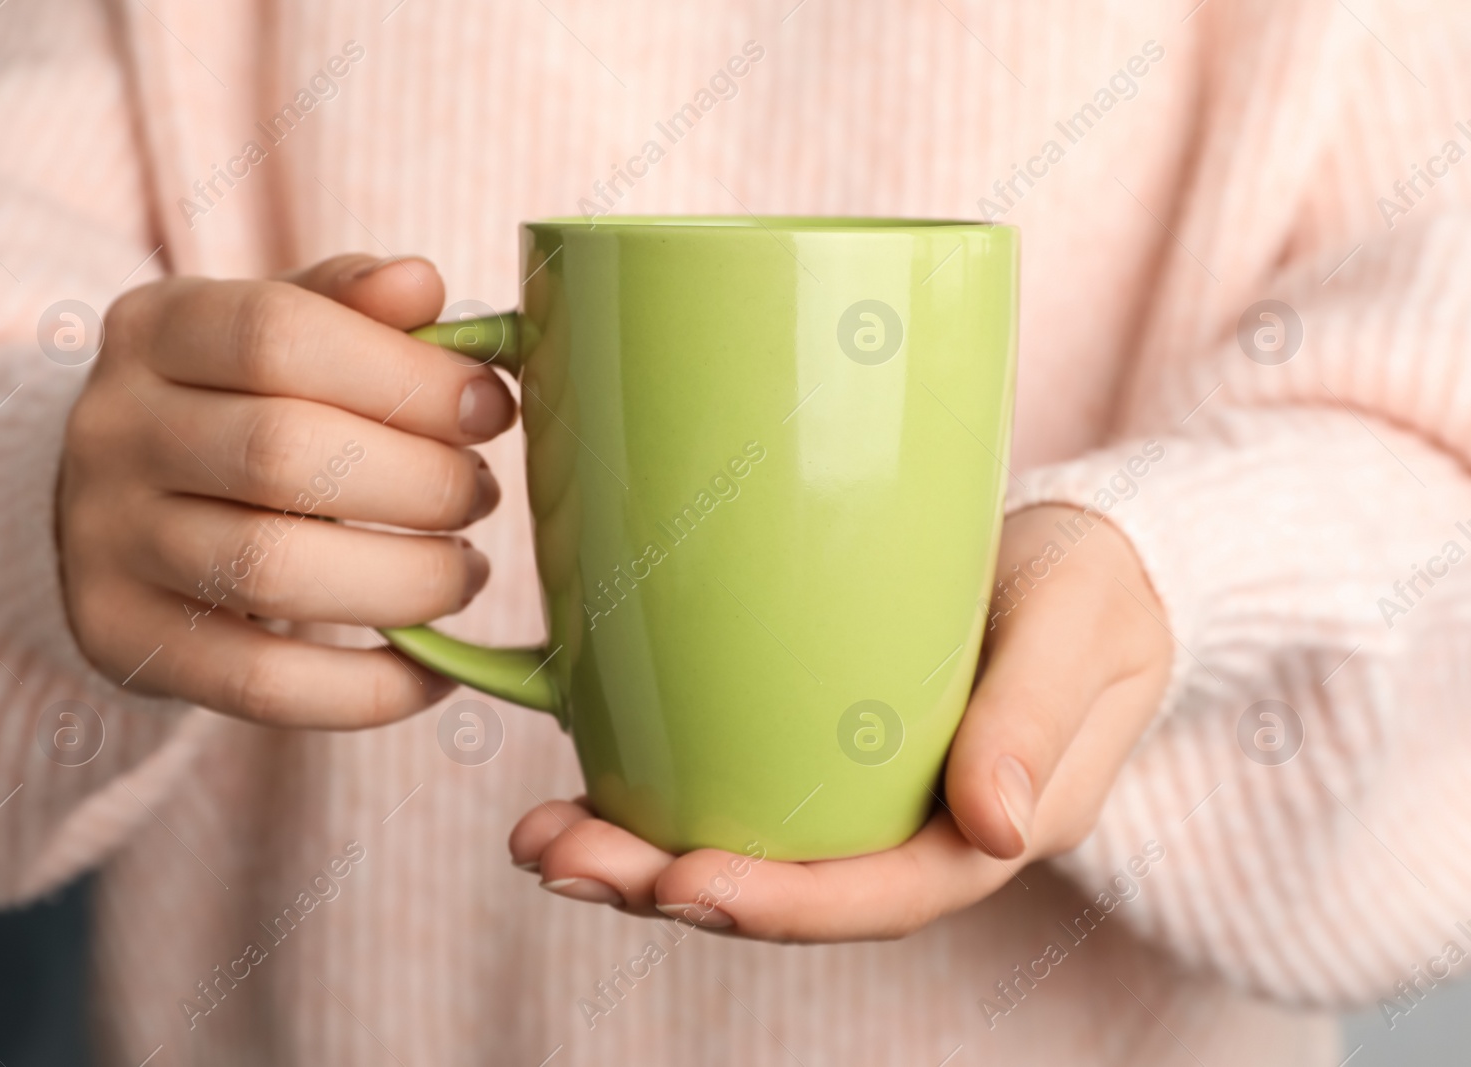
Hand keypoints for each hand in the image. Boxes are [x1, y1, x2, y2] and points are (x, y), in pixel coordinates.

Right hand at [58, 255, 513, 726]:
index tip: (491, 408)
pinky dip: (368, 688)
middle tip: (482, 495)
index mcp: (158, 327)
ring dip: (406, 582)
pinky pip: (260, 683)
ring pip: (271, 571)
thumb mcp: (275, 328)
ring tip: (465, 573)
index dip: (407, 375)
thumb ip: (349, 304)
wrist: (104, 502)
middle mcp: (115, 429)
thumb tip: (423, 284)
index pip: (279, 334)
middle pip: (283, 454)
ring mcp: (106, 542)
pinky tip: (434, 670)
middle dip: (422, 483)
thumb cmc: (235, 402)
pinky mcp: (123, 641)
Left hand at [508, 504, 1171, 940]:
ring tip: (542, 837)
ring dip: (640, 860)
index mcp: (990, 828)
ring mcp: (864, 801)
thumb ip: (1038, 717)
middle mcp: (917, 834)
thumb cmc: (1091, 587)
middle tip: (561, 859)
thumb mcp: (1081, 625)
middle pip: (791, 891)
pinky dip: (656, 801)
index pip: (886, 893)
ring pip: (750, 854)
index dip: (783, 903)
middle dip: (668, 890)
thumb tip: (993, 826)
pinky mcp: (824, 756)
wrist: (1086, 559)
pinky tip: (582, 785)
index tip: (682, 885)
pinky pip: (738, 797)